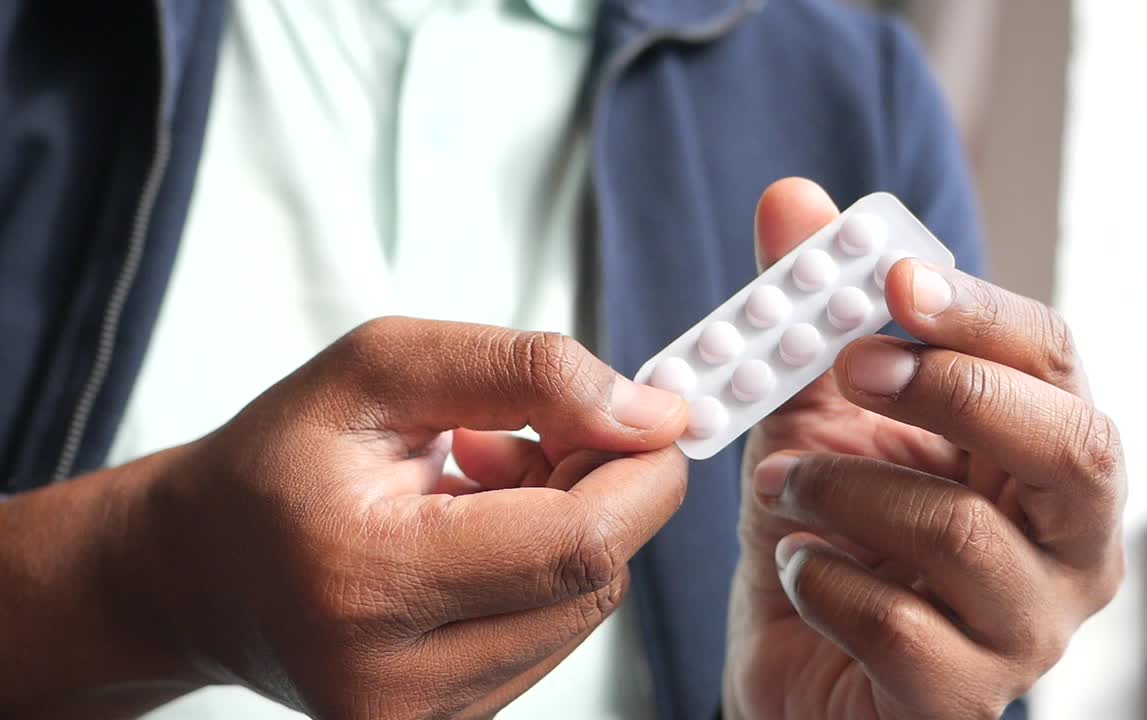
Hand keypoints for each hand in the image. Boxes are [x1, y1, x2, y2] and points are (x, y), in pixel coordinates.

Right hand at [111, 319, 687, 717]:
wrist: (201, 570)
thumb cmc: (279, 462)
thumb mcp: (382, 368)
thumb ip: (526, 374)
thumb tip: (651, 414)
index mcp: (370, 580)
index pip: (578, 542)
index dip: (640, 471)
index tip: (648, 411)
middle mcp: (399, 680)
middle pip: (594, 576)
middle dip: (603, 485)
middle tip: (540, 429)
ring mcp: (428, 718)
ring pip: (584, 604)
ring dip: (571, 523)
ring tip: (484, 479)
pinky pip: (553, 631)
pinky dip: (545, 566)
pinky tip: (481, 530)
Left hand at [724, 180, 1125, 718]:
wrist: (791, 654)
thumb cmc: (829, 525)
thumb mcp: (817, 408)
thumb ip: (813, 312)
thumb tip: (792, 199)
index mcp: (1044, 453)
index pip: (1056, 364)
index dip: (980, 312)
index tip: (890, 277)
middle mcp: (1068, 542)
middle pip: (1072, 447)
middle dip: (952, 390)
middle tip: (850, 365)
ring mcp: (1029, 628)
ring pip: (962, 533)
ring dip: (840, 489)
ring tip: (778, 482)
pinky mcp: (965, 699)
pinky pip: (898, 624)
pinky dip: (821, 580)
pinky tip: (796, 567)